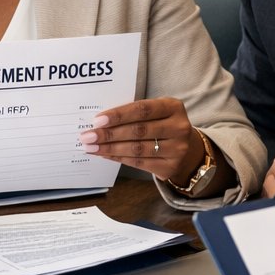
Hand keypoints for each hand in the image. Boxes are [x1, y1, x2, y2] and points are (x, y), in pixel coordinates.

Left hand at [79, 97, 203, 184]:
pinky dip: (118, 158)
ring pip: (137, 149)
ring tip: (91, 147)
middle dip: (109, 134)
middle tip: (87, 136)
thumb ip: (134, 114)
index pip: (142, 110)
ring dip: (110, 148)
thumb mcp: (156, 112)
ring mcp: (176, 149)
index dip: (119, 115)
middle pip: (138, 131)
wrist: (187, 148)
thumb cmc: (162, 124)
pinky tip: (105, 154)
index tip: (97, 120)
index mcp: (173, 107)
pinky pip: (139, 163)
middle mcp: (178, 128)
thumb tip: (100, 122)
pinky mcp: (170, 167)